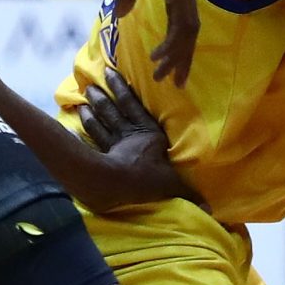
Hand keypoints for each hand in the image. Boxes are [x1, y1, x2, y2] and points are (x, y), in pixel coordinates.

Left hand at [70, 72, 192, 210]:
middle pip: (114, 111)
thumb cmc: (149, 180)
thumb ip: (189, 195)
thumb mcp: (175, 186)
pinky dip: (84, 125)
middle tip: (91, 80)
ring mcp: (114, 145)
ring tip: (84, 94)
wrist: (122, 185)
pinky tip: (76, 116)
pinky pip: (92, 136)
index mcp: (149, 135)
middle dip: (103, 95)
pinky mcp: (102, 155)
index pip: (134, 107)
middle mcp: (130, 136)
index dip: (123, 90)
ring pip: (102, 121)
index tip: (112, 73)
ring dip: (93, 107)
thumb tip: (209, 210)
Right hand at [102, 0, 199, 84]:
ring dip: (177, 55)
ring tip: (165, 75)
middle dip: (182, 58)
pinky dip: (173, 41)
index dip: (176, 44)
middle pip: (190, 30)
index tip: (167, 65)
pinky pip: (181, 20)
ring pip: (188, 30)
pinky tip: (161, 56)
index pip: (182, 21)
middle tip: (175, 82)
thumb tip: (122, 13)